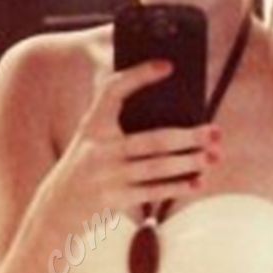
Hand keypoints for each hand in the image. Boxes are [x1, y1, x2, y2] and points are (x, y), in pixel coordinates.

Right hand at [38, 58, 220, 232]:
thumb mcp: (91, 138)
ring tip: (212, 156)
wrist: (57, 206)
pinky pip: (152, 192)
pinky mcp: (114, 199)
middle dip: (188, 136)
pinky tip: (197, 181)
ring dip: (189, 162)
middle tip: (215, 131)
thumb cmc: (85, 165)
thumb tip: (173, 117)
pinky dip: (178, 187)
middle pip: (153, 140)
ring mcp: (107, 176)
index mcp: (92, 126)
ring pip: (158, 168)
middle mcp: (99, 149)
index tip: (168, 65)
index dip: (139, 76)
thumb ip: (116, 123)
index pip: (114, 91)